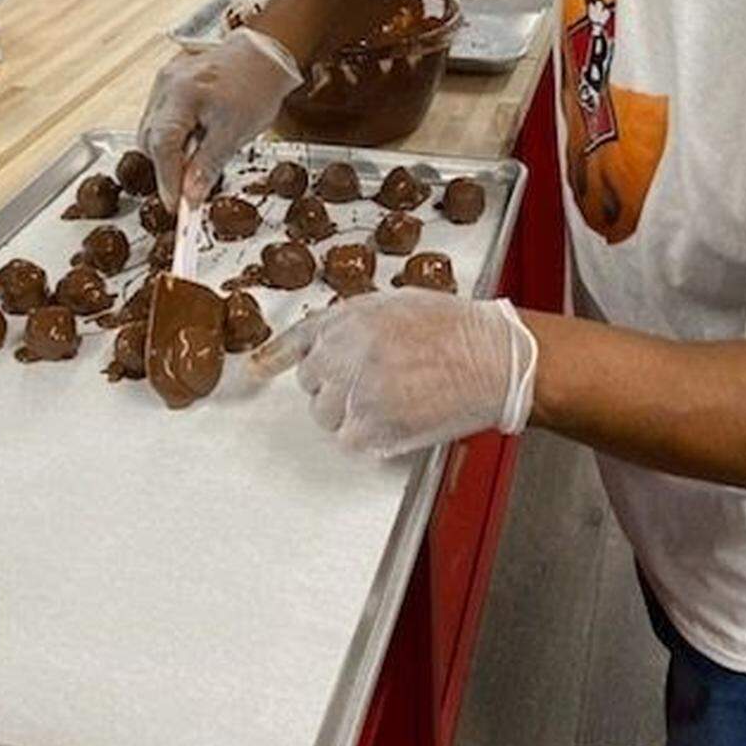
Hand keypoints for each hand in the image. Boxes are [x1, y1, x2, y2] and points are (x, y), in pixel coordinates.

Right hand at [139, 28, 303, 206]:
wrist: (265, 54)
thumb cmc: (257, 87)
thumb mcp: (237, 132)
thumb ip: (208, 165)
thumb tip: (189, 196)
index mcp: (182, 94)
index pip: (163, 145)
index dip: (167, 179)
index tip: (175, 205)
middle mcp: (166, 85)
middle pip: (150, 138)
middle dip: (165, 167)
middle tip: (187, 188)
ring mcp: (165, 81)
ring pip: (151, 129)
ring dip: (168, 151)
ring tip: (196, 159)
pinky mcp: (169, 82)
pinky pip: (160, 117)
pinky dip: (171, 135)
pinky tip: (193, 140)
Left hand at [252, 290, 537, 455]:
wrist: (493, 356)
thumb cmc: (457, 328)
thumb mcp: (398, 305)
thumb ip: (358, 324)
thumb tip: (337, 344)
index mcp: (348, 318)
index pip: (296, 340)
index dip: (273, 356)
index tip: (252, 371)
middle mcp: (342, 352)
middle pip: (312, 382)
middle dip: (336, 386)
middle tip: (377, 383)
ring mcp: (353, 390)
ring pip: (327, 415)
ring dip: (351, 413)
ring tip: (395, 399)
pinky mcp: (370, 425)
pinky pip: (350, 440)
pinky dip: (370, 437)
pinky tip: (399, 420)